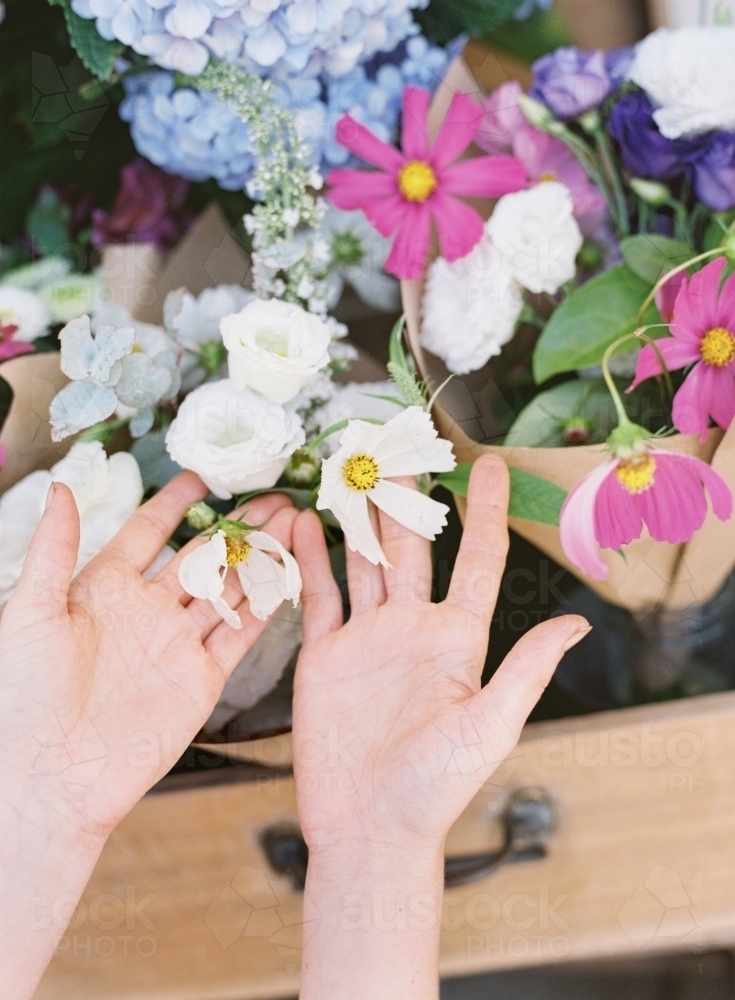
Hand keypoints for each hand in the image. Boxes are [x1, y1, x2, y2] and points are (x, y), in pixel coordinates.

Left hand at [0, 472, 295, 996]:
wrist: (53, 776)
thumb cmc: (25, 695)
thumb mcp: (30, 611)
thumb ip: (54, 549)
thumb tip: (60, 488)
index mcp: (103, 589)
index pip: (148, 533)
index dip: (174, 504)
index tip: (203, 476)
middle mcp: (146, 611)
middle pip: (201, 557)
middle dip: (237, 527)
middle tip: (272, 498)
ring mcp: (177, 644)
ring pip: (228, 589)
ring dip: (259, 558)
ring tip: (290, 525)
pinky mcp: (202, 679)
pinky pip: (239, 634)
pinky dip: (264, 607)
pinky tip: (285, 578)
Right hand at [292, 455, 588, 999]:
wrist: (368, 829)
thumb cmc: (435, 787)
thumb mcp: (489, 725)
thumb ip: (525, 669)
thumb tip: (578, 621)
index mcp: (456, 640)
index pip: (476, 560)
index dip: (484, 512)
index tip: (489, 465)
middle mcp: (412, 629)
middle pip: (412, 548)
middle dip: (408, 499)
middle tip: (401, 447)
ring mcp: (366, 640)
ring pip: (362, 562)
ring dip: (357, 518)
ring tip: (351, 471)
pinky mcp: (325, 657)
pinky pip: (318, 597)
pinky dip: (311, 560)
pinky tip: (305, 526)